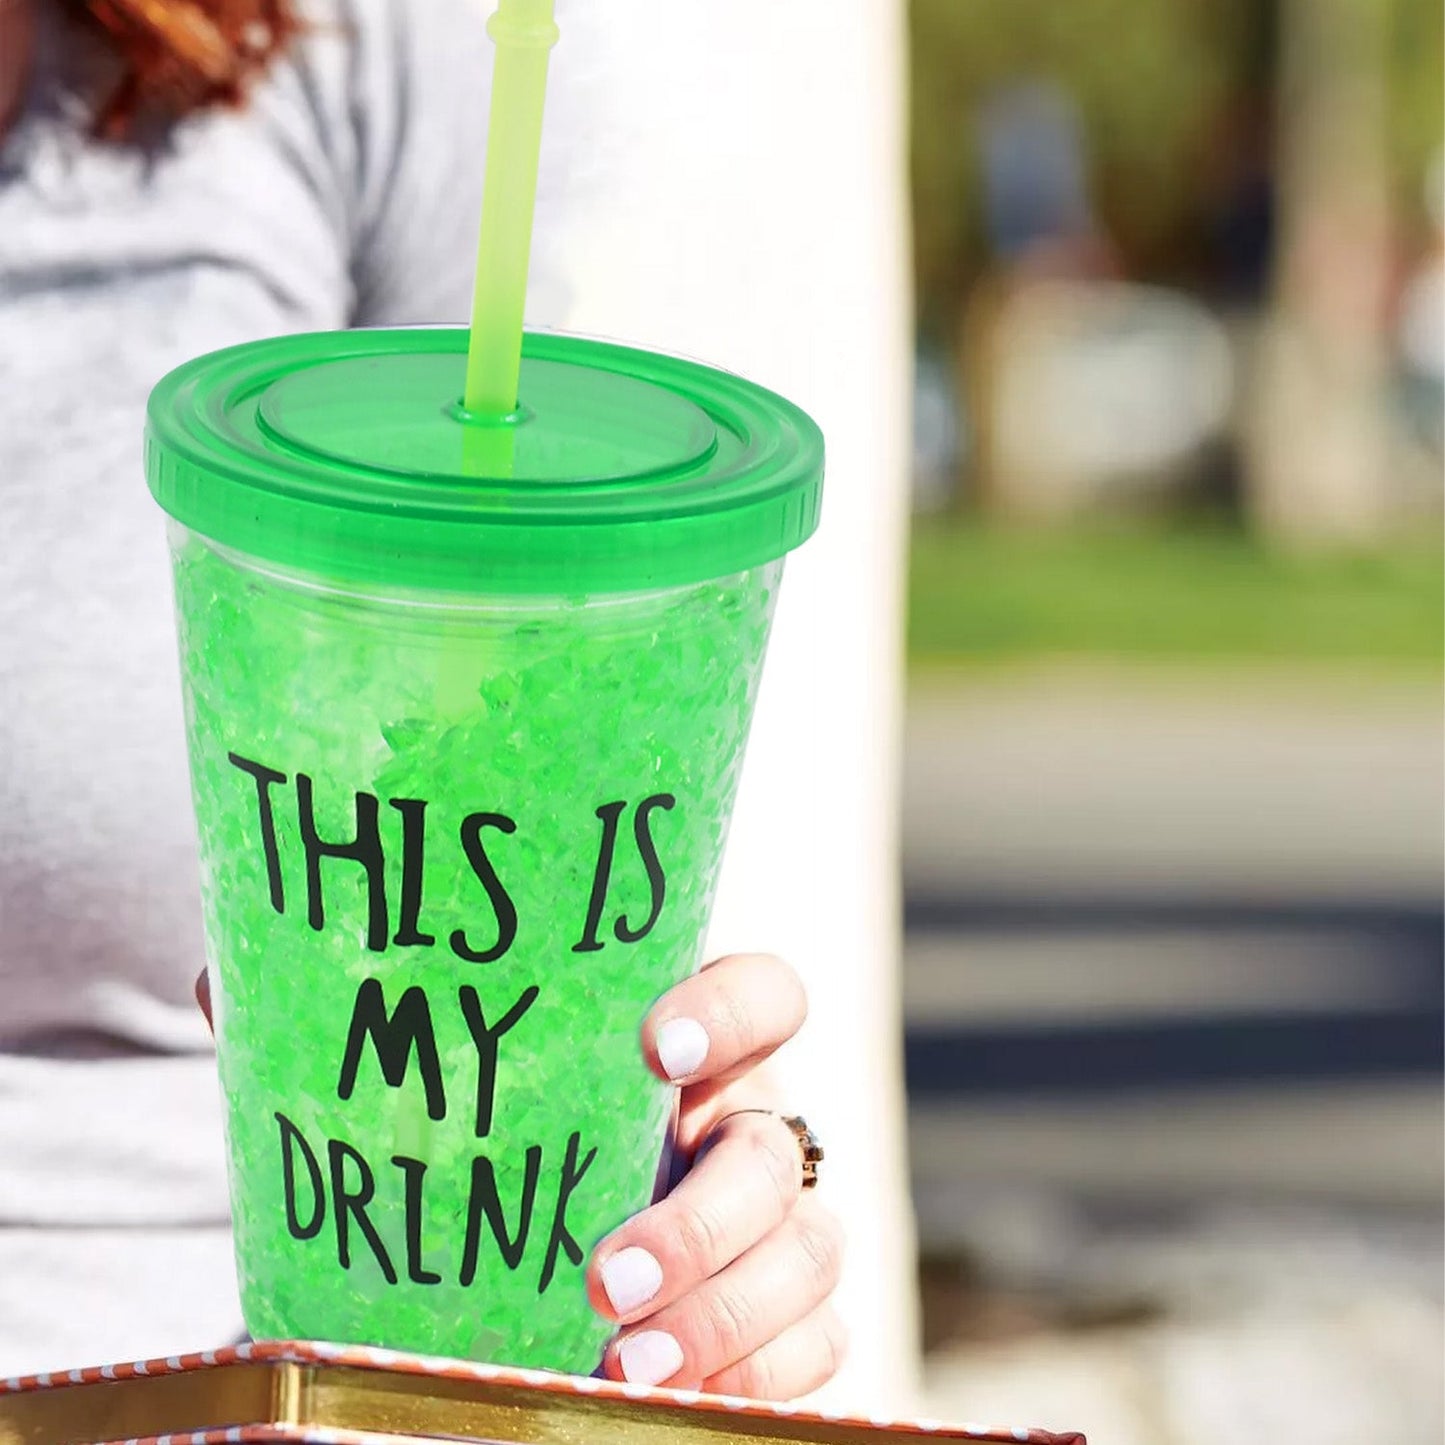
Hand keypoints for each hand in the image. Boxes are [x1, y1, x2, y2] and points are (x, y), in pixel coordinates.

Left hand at [195, 954, 845, 1397]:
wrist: (530, 1245)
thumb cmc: (498, 1143)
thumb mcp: (444, 1086)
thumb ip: (360, 1029)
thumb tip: (222, 984)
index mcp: (693, 1047)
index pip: (765, 993)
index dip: (732, 1010)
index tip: (652, 1041)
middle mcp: (750, 1126)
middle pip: (780, 1149)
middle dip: (707, 1217)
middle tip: (604, 1272)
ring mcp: (778, 1227)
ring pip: (812, 1253)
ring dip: (732, 1314)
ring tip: (628, 1364)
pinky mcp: (786, 1320)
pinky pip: (819, 1348)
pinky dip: (760, 1379)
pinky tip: (669, 1396)